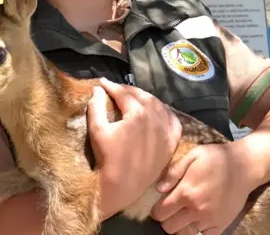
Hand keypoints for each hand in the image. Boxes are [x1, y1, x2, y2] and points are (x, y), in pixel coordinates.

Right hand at [87, 78, 182, 217]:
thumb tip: (98, 89)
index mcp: (137, 114)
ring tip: (133, 97)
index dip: (111, 86)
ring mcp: (166, 131)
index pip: (124, 93)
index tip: (102, 82)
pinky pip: (173, 121)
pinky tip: (157, 110)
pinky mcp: (172, 143)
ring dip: (145, 98)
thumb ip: (96, 106)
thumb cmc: (107, 158)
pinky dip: (165, 112)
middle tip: (116, 89)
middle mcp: (156, 119)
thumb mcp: (97, 130)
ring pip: (158, 105)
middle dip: (128, 90)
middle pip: (142, 96)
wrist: (122, 186)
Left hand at [150, 142, 257, 233]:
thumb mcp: (193, 155)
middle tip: (170, 211)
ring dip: (180, 227)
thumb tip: (158, 188)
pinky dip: (197, 232)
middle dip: (166, 220)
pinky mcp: (221, 225)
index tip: (159, 206)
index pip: (161, 213)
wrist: (244, 166)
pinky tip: (196, 221)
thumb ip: (173, 171)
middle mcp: (196, 209)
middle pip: (170, 227)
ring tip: (182, 216)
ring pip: (185, 234)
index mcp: (186, 192)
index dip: (156, 211)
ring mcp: (210, 220)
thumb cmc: (216, 158)